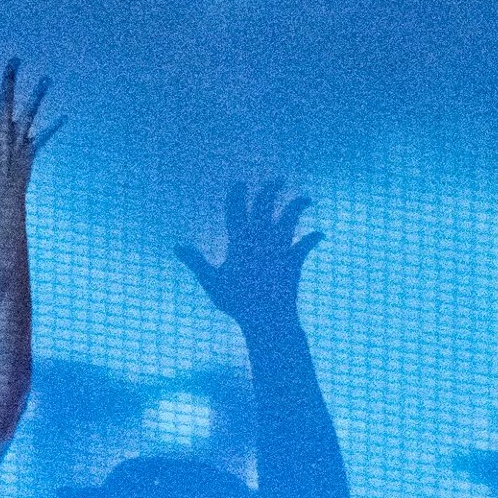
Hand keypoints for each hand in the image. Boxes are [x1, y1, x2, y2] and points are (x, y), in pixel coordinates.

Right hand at [180, 179, 320, 330]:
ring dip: (298, 206)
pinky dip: (313, 239)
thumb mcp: (211, 280)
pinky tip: (320, 234)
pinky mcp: (294, 260)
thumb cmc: (236, 300)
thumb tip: (177, 246)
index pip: (237, 210)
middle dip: (271, 191)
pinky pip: (306, 245)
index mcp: (239, 241)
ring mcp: (280, 248)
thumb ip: (195, 261)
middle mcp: (261, 238)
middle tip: (277, 181)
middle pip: (266, 206)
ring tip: (305, 199)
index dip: (237, 194)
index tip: (240, 183)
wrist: (267, 316)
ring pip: (290, 219)